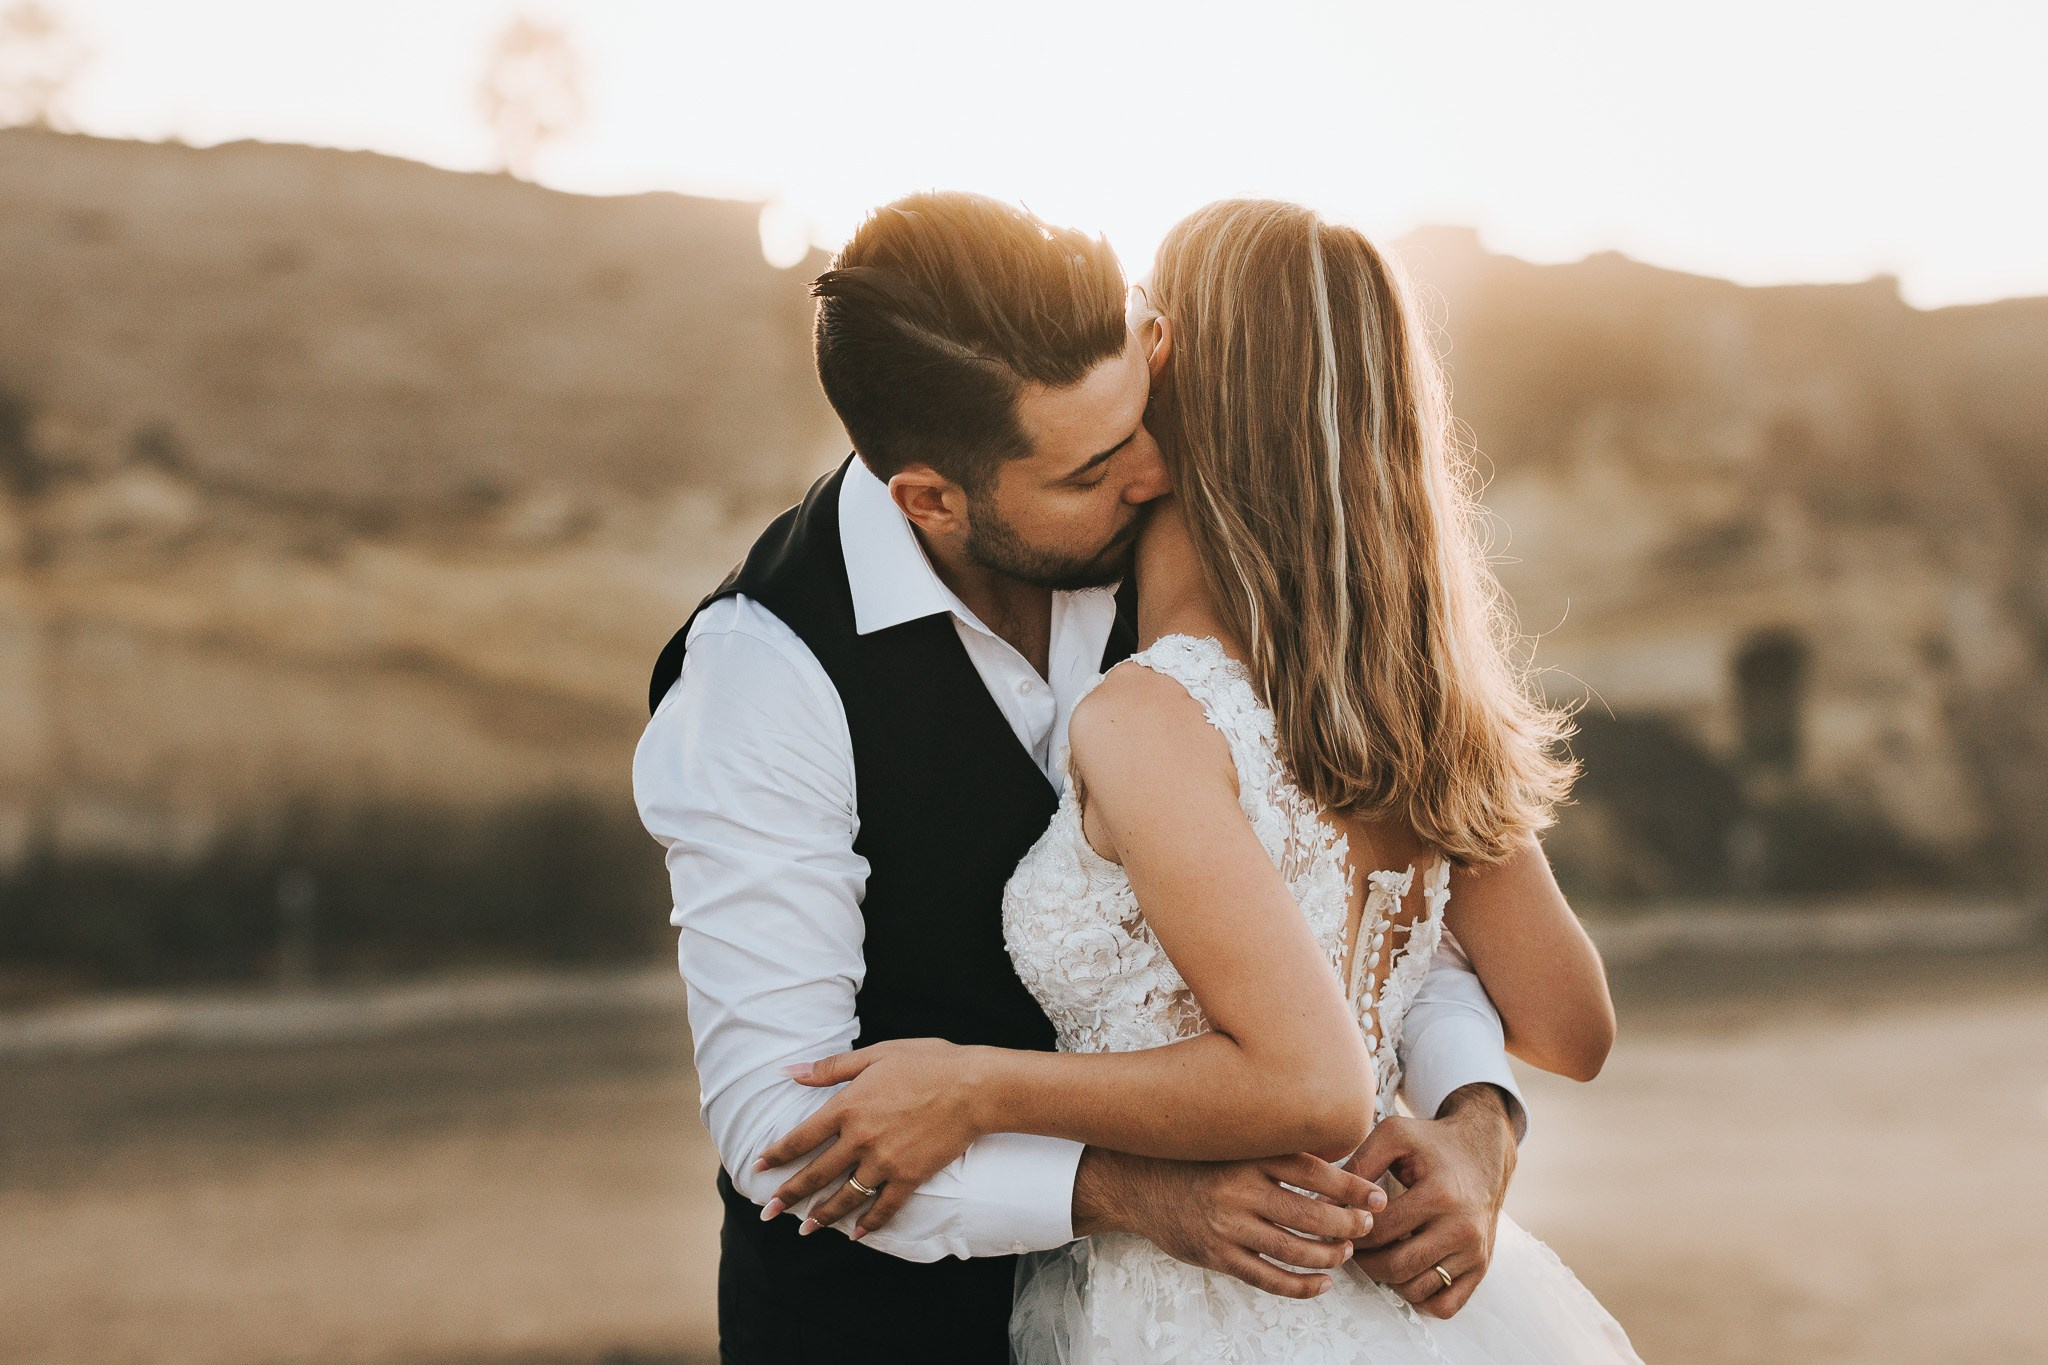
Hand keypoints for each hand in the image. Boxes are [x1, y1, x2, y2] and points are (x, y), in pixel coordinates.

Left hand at [753, 1038, 988, 1237]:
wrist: (974, 1086)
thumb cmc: (927, 1063)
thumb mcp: (876, 1055)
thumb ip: (830, 1068)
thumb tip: (788, 1072)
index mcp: (847, 1106)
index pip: (801, 1137)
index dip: (776, 1154)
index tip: (758, 1167)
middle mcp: (860, 1139)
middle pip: (816, 1174)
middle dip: (789, 1196)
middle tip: (768, 1213)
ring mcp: (885, 1162)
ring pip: (845, 1197)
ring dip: (822, 1216)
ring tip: (805, 1230)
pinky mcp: (910, 1177)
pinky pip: (884, 1208)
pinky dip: (869, 1224)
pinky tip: (856, 1234)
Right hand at [1075, 1148, 1387, 1299]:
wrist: (1136, 1182)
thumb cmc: (1195, 1159)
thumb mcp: (1232, 1142)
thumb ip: (1274, 1151)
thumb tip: (1336, 1162)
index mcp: (1249, 1156)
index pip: (1314, 1172)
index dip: (1351, 1186)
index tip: (1376, 1196)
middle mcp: (1240, 1190)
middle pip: (1311, 1215)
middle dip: (1348, 1224)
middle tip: (1367, 1226)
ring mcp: (1228, 1226)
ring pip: (1294, 1250)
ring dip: (1329, 1256)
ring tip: (1347, 1252)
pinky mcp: (1217, 1256)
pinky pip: (1268, 1278)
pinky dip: (1301, 1286)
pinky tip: (1322, 1284)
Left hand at [1346, 1083, 1515, 1318]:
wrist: (1483, 1151)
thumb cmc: (1434, 1143)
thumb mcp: (1395, 1136)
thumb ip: (1358, 1164)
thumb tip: (1323, 1201)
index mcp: (1440, 1195)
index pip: (1381, 1231)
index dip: (1351, 1231)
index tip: (1338, 1226)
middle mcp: (1462, 1229)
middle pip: (1396, 1267)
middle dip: (1364, 1262)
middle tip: (1350, 1247)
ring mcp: (1474, 1253)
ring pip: (1417, 1290)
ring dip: (1387, 1280)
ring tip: (1375, 1255)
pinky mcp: (1480, 1268)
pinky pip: (1444, 1305)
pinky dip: (1419, 1298)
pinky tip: (1405, 1273)